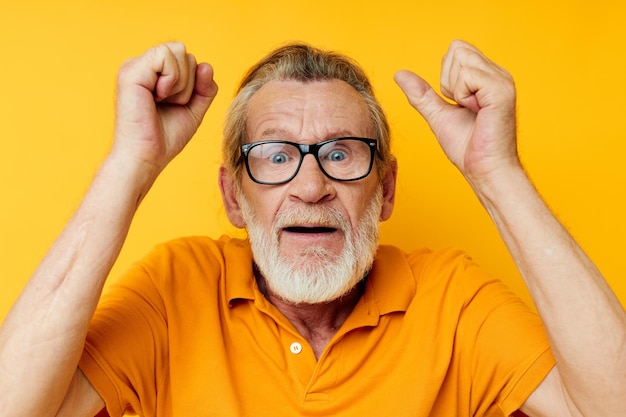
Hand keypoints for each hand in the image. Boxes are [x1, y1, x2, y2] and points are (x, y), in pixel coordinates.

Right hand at [112, 42, 217, 176]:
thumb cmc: (165, 138)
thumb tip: (206, 65)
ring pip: (178, 50)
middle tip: (170, 104)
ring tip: (163, 101)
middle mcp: (142, 66)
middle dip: (189, 82)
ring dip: (181, 83)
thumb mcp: (194, 109)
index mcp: (153, 74)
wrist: (147, 156)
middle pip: (184, 52)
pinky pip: (165, 56)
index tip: (179, 104)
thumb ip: (204, 88)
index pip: (187, 59)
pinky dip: (172, 79)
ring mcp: (135, 66)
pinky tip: (158, 97)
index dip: (194, 81)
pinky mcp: (131, 71)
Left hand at [394, 40, 518, 182]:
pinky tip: (476, 111)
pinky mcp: (501, 90)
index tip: (458, 103)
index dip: (447, 76)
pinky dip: (462, 95)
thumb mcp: (438, 115)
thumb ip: (422, 94)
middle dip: (449, 79)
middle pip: (457, 48)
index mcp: (486, 76)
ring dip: (456, 88)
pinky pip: (467, 75)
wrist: (483, 170)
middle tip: (462, 105)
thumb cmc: (468, 147)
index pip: (456, 49)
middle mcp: (497, 73)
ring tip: (471, 109)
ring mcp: (501, 80)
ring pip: (461, 58)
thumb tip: (400, 74)